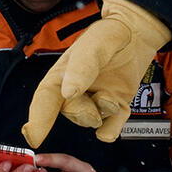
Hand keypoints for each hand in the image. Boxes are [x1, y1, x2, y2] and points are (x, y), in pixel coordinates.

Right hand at [22, 0, 170, 146]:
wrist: (138, 33)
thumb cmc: (111, 34)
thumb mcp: (95, 43)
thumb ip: (81, 66)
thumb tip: (67, 93)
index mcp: (63, 74)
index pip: (45, 99)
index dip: (37, 120)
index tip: (33, 137)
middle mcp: (77, 90)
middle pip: (71, 112)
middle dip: (82, 112)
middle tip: (99, 98)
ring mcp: (96, 100)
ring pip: (91, 120)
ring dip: (102, 112)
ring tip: (111, 95)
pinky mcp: (115, 107)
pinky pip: (109, 129)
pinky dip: (111, 129)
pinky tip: (117, 115)